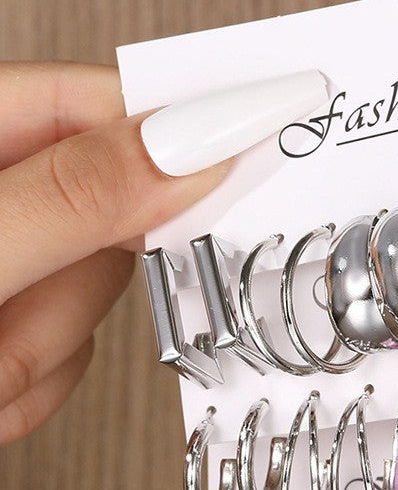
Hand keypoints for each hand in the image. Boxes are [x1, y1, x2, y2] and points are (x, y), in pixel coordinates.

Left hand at [0, 61, 327, 444]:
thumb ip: (79, 197)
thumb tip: (197, 145)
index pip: (103, 103)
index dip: (185, 127)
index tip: (277, 129)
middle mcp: (1, 198)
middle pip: (111, 223)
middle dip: (76, 290)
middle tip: (18, 304)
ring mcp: (5, 265)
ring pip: (90, 304)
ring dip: (38, 351)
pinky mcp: (7, 324)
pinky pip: (62, 357)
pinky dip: (23, 386)